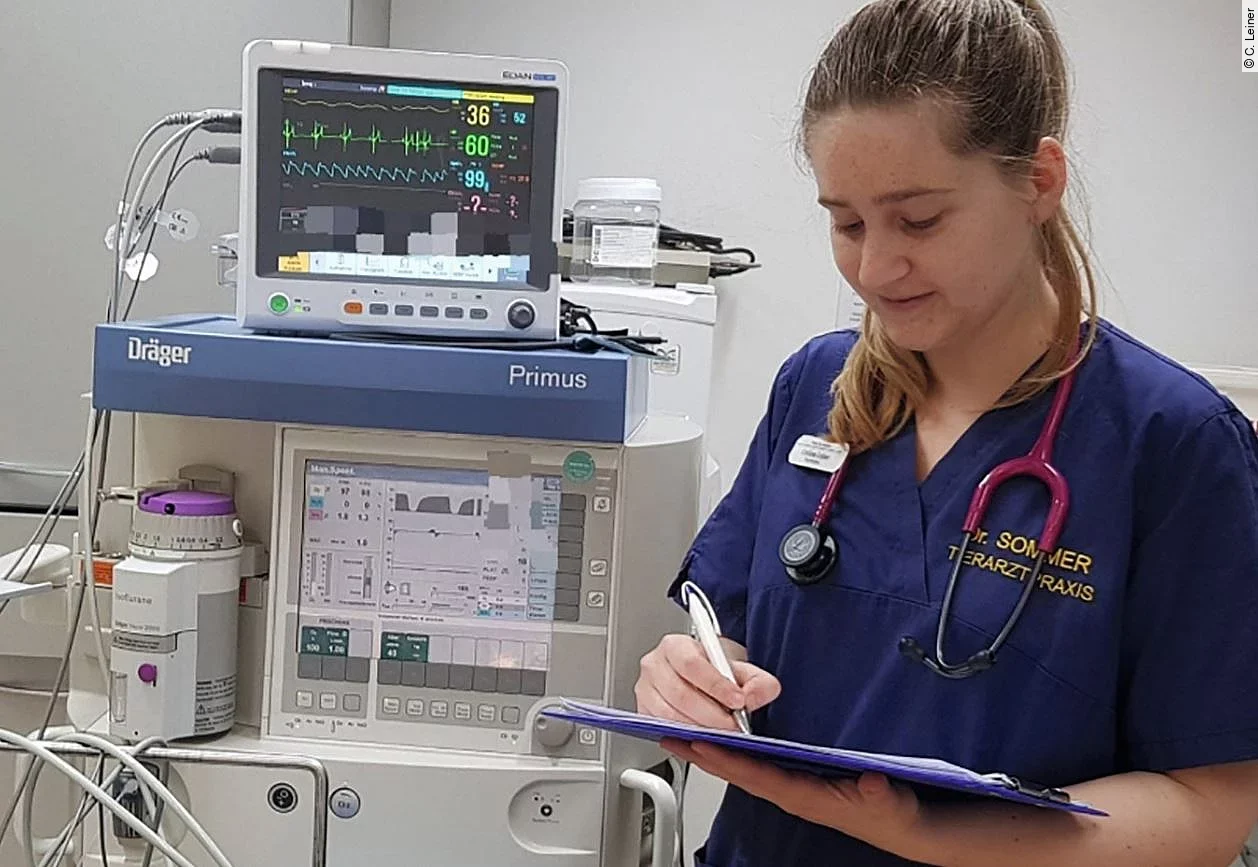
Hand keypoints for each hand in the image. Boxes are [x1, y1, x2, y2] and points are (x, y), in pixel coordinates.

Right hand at [635, 634, 780, 729]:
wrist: (702, 677)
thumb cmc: (714, 669)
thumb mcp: (741, 668)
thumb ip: (757, 680)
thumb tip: (755, 695)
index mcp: (675, 646)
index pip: (692, 665)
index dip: (716, 686)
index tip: (737, 700)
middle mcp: (654, 665)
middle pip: (680, 694)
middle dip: (711, 715)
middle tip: (733, 725)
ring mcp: (646, 690)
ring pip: (669, 715)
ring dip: (699, 728)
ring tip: (722, 732)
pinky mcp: (644, 712)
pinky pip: (662, 728)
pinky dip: (685, 736)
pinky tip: (704, 736)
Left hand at [667, 741, 922, 849]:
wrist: (900, 826)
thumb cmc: (890, 813)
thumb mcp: (889, 802)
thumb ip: (880, 793)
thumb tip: (872, 782)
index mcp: (805, 797)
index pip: (757, 776)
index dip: (728, 760)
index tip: (701, 744)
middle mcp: (790, 795)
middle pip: (737, 773)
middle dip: (703, 755)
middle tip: (670, 736)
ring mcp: (790, 791)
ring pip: (741, 771)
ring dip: (711, 754)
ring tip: (682, 736)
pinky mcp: (794, 785)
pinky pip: (754, 769)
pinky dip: (730, 755)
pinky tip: (717, 744)